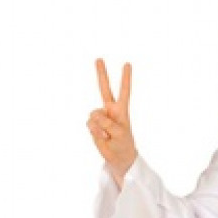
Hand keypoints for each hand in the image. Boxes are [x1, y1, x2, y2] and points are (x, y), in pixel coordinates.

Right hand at [87, 59, 136, 182]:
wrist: (118, 158)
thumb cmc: (123, 145)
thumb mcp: (121, 134)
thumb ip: (109, 123)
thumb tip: (96, 117)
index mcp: (121, 110)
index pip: (124, 91)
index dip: (125, 78)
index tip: (127, 64)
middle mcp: (110, 110)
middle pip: (105, 89)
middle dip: (102, 74)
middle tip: (99, 58)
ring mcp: (100, 117)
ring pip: (94, 114)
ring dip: (100, 126)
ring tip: (108, 136)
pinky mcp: (93, 125)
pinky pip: (90, 124)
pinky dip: (96, 132)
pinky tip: (102, 138)